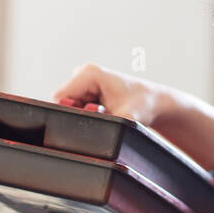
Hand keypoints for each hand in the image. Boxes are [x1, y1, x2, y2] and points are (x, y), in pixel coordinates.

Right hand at [52, 63, 171, 125]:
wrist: (154, 102)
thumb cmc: (143, 104)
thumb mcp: (125, 118)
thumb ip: (105, 125)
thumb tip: (93, 139)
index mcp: (89, 73)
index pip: (59, 97)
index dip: (67, 115)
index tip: (87, 121)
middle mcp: (83, 73)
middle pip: (64, 103)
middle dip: (77, 116)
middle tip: (102, 117)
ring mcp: (84, 81)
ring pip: (69, 107)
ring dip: (83, 117)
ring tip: (105, 115)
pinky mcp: (86, 89)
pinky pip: (76, 108)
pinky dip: (87, 115)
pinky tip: (103, 114)